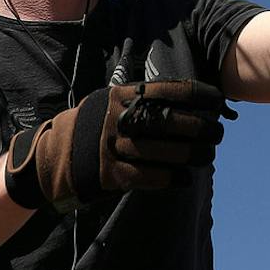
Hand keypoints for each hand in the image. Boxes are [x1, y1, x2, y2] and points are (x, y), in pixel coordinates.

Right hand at [3, 80, 233, 213]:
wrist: (50, 157)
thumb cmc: (92, 126)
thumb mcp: (111, 102)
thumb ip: (142, 99)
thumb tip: (190, 102)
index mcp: (121, 96)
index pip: (168, 91)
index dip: (199, 95)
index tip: (219, 101)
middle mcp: (117, 118)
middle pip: (170, 121)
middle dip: (201, 128)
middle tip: (218, 133)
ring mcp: (111, 146)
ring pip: (162, 151)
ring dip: (191, 155)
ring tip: (207, 156)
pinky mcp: (108, 173)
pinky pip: (147, 177)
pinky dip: (170, 178)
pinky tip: (185, 179)